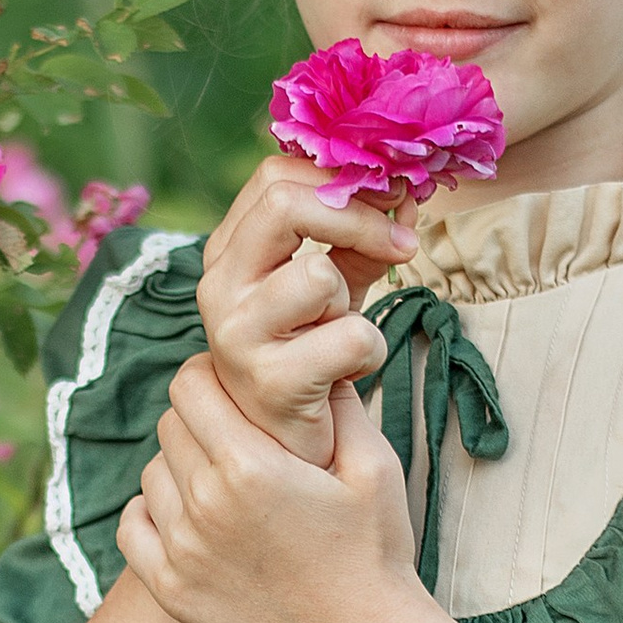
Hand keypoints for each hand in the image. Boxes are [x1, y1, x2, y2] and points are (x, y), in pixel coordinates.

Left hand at [118, 354, 427, 622]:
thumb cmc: (375, 552)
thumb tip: (316, 362)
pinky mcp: (172, 589)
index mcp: (250, 465)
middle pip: (169, 425)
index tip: (235, 388)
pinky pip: (132, 528)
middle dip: (200, 419)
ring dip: (179, 467)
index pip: (191, 385)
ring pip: (151, 473)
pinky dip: (150, 514)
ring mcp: (182, 550)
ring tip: (223, 482)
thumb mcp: (374, 467)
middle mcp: (204, 503)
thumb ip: (340, 406)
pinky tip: (187, 516)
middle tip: (236, 435)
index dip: (212, 376)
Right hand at [194, 154, 417, 468]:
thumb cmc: (313, 355)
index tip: (389, 201)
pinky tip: (350, 372)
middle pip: (283, 203)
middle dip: (358, 218)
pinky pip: (350, 338)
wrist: (294, 445)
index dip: (340, 180)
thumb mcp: (331, 285)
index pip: (274, 177)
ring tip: (342, 331)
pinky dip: (369, 352)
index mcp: (228, 253)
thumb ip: (358, 237)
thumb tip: (403, 192)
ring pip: (317, 274)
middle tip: (400, 243)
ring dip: (353, 301)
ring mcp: (237, 336)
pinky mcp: (270, 383)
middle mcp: (218, 287)